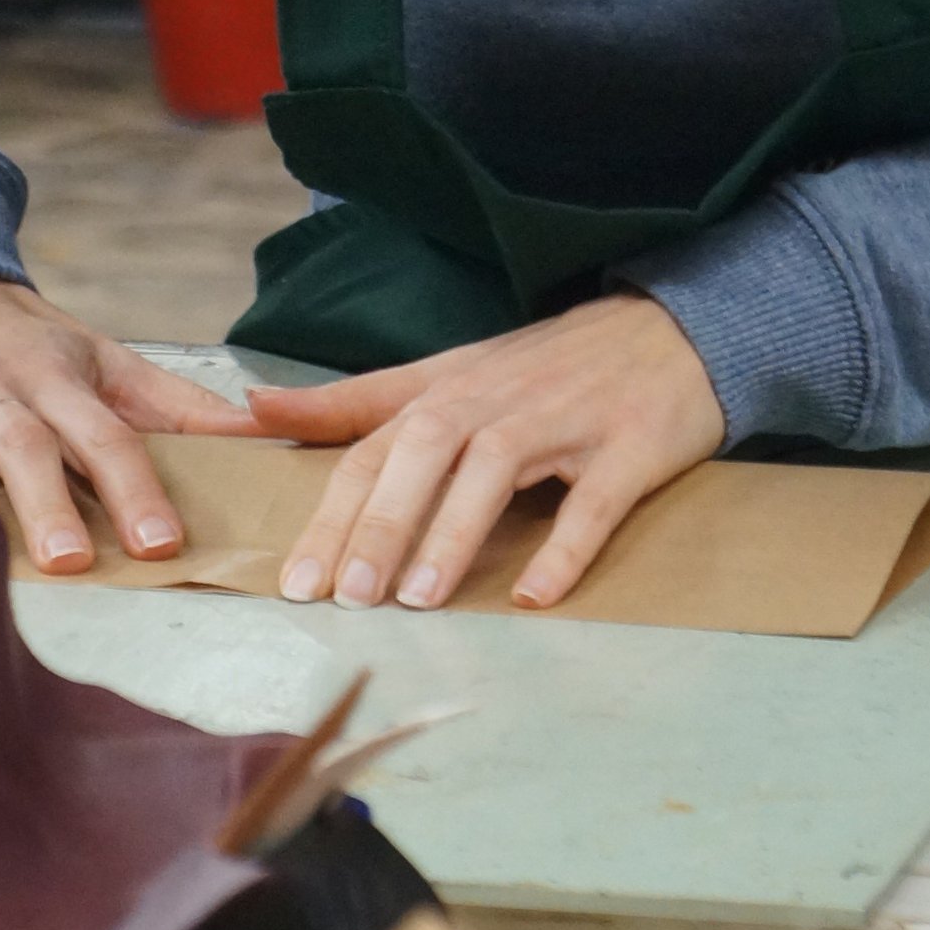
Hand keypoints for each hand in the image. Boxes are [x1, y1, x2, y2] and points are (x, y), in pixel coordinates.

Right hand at [0, 270, 250, 573]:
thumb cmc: (17, 335)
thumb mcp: (94, 354)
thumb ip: (172, 401)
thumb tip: (257, 433)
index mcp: (51, 377)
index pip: (104, 434)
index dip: (135, 487)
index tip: (161, 542)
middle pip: (21, 445)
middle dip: (45, 499)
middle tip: (68, 560)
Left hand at [244, 292, 723, 613]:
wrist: (672, 329)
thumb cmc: (548, 368)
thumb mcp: (449, 373)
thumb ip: (357, 400)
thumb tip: (256, 406)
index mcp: (450, 389)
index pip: (375, 446)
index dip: (332, 512)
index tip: (295, 582)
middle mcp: (498, 400)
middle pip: (423, 452)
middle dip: (380, 523)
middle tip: (346, 596)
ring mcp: (565, 421)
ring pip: (496, 471)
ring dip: (453, 533)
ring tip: (419, 599)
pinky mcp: (630, 446)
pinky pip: (592, 500)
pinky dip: (564, 548)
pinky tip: (535, 595)